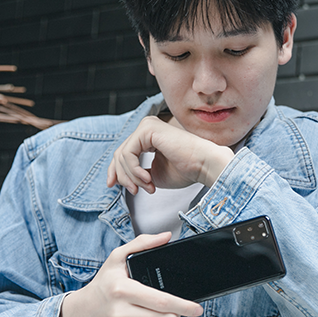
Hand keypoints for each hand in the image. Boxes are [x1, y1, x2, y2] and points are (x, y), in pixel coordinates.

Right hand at [59, 232, 202, 316]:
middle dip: (178, 313)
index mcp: (122, 289)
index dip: (183, 305)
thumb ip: (142, 243)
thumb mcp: (116, 258)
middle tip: (174, 305)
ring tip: (159, 312)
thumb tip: (165, 237)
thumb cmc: (103, 285)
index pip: (161, 302)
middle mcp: (122, 313)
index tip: (196, 307)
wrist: (81, 314)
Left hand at [107, 116, 233, 194]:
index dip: (115, 170)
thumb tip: (119, 178)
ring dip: (131, 176)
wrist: (204, 165)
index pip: (123, 152)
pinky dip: (134, 170)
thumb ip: (137, 173)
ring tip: (147, 185)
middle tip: (135, 191)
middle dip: (123, 176)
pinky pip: (128, 153)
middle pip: (120, 154)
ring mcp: (146, 126)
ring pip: (122, 155)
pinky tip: (146, 178)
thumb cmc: (186, 170)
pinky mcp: (147, 129)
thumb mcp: (153, 174)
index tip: (113, 185)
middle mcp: (146, 127)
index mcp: (148, 136)